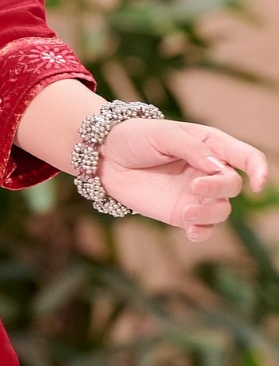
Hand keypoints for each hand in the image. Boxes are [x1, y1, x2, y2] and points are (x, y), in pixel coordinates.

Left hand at [95, 116, 269, 242]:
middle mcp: (208, 170)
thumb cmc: (135, 137)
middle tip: (194, 187)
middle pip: (233, 185)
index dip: (259, 169)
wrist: (105, 156)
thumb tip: (217, 168)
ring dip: (210, 212)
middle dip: (219, 188)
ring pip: (222, 209)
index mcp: (210, 144)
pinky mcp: (182, 212)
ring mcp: (196, 193)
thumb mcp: (162, 133)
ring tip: (187, 211)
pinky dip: (203, 231)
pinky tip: (191, 230)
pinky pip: (204, 228)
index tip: (257, 183)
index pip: (246, 157)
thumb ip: (191, 148)